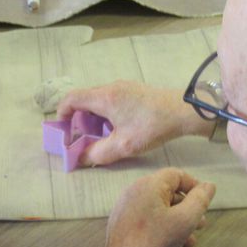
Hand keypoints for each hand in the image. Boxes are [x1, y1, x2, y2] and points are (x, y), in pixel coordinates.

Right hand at [57, 81, 208, 165]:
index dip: (62, 114)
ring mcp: (124, 87)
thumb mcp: (124, 145)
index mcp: (104, 97)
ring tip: (100, 137)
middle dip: (79, 120)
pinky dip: (106, 114)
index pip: (71, 99)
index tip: (65, 132)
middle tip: (83, 138)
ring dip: (93, 118)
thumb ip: (99, 153)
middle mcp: (111, 88)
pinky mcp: (134, 91)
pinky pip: (111, 100)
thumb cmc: (152, 126)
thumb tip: (81, 158)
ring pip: (98, 100)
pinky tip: (117, 129)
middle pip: (84, 99)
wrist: (184, 111)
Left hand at [99, 168, 215, 246]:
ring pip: (158, 209)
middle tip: (201, 224)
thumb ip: (200, 199)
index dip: (194, 186)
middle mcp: (133, 193)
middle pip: (166, 192)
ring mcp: (124, 210)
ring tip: (191, 239)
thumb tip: (209, 185)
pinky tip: (174, 246)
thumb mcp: (186, 220)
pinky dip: (163, 227)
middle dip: (187, 207)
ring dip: (178, 221)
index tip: (205, 202)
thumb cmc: (158, 243)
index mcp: (147, 185)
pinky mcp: (121, 226)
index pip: (175, 175)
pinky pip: (146, 220)